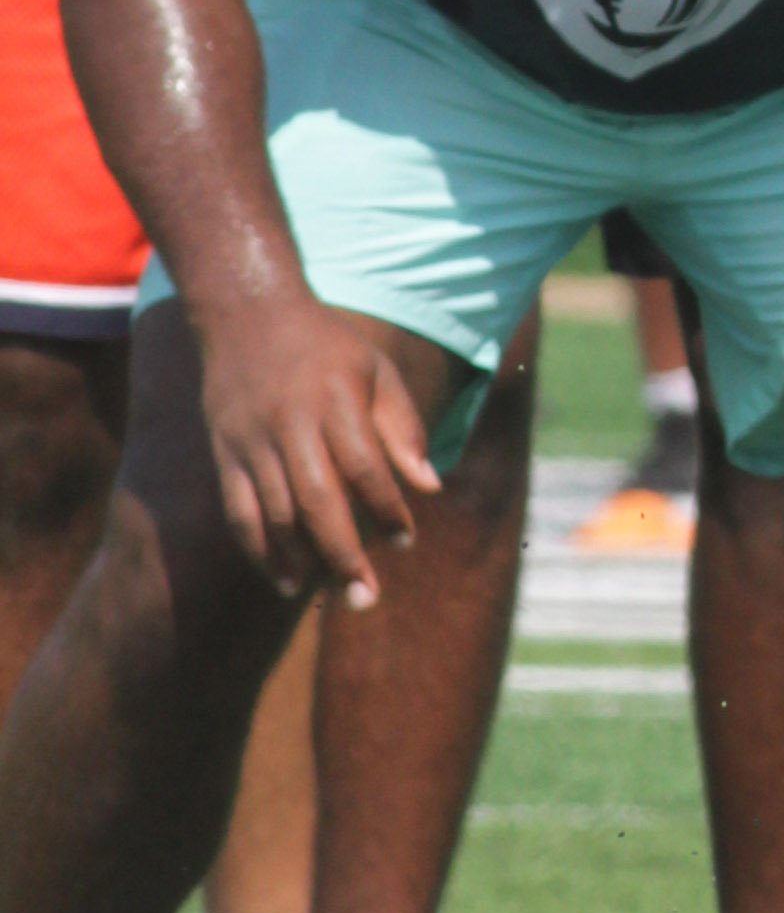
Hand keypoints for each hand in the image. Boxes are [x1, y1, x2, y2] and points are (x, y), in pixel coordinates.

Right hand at [199, 297, 440, 605]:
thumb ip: (404, 428)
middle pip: (318, 501)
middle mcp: (289, 423)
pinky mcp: (224, 455)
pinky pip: (240, 513)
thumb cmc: (327, 347)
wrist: (247, 314)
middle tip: (367, 597)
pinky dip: (261, 551)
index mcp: (334, 399)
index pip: (364, 466)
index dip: (388, 508)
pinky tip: (285, 580)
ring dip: (303, 561)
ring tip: (333, 595)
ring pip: (276, 514)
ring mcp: (251, 441)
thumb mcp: (377, 370)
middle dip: (345, 555)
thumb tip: (430, 487)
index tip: (408, 541)